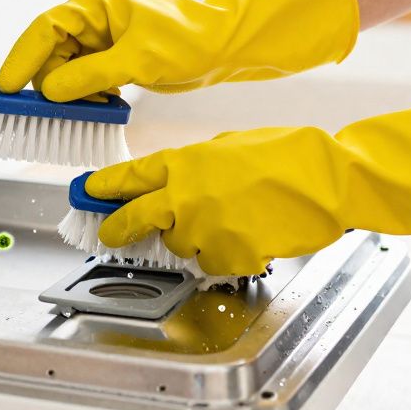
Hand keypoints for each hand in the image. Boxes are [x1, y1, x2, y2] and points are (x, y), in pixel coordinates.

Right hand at [0, 0, 359, 101]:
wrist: (219, 47)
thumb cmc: (186, 40)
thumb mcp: (139, 59)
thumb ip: (92, 75)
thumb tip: (52, 92)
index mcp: (92, 7)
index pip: (42, 30)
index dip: (20, 60)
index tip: (6, 90)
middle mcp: (87, 24)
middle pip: (46, 58)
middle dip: (47, 87)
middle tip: (52, 115)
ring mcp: (95, 46)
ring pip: (60, 77)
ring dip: (70, 99)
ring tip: (96, 108)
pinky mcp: (106, 66)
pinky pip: (80, 87)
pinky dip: (85, 102)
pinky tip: (105, 108)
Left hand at [85, 95, 410, 275]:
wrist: (328, 180)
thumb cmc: (288, 156)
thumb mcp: (229, 146)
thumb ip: (195, 167)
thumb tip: (177, 182)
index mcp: (185, 163)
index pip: (127, 177)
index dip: (100, 188)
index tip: (82, 193)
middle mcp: (185, 197)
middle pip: (133, 220)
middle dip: (116, 229)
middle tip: (108, 235)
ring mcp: (205, 230)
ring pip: (177, 247)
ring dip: (190, 241)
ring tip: (226, 221)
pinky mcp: (227, 256)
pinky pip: (211, 264)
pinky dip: (222, 256)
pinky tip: (247, 236)